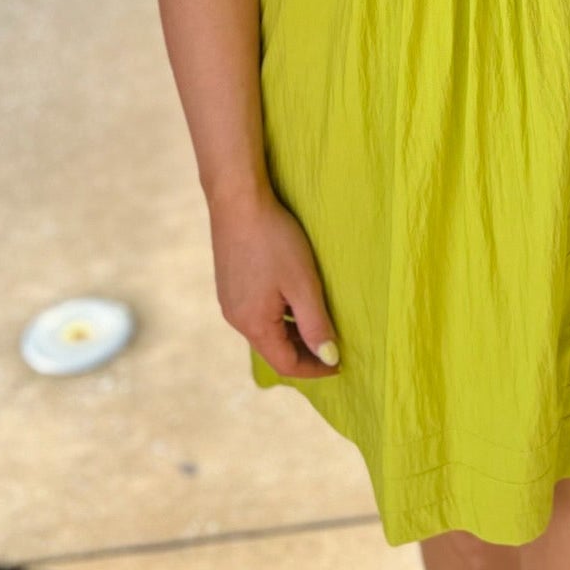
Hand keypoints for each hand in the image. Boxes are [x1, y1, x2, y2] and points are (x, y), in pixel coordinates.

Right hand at [207, 181, 340, 376]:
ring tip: (318, 323)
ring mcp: (229, 301)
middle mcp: (236, 319)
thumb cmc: (274, 240)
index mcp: (254, 324)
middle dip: (305, 352)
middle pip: (274, 349)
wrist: (237, 200)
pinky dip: (279, 316)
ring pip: (265, 330)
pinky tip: (293, 299)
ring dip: (292, 333)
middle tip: (333, 346)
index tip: (340, 363)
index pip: (286, 364)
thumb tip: (329, 358)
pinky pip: (256, 312)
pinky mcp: (229, 284)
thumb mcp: (303, 284)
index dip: (315, 368)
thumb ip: (316, 324)